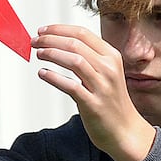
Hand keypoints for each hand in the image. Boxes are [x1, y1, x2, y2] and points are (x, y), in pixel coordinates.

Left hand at [33, 23, 155, 160]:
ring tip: (38, 54)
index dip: (59, 29)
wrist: (125, 130)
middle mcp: (108, 68)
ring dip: (51, 54)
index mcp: (111, 56)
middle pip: (75, 44)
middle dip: (50, 39)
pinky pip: (70, 86)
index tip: (42, 30)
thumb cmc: (110, 101)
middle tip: (35, 41)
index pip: (82, 33)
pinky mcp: (93, 104)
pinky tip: (43, 73)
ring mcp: (102, 86)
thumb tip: (59, 43)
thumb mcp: (105, 72)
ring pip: (74, 60)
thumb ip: (88, 57)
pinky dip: (54, 77)